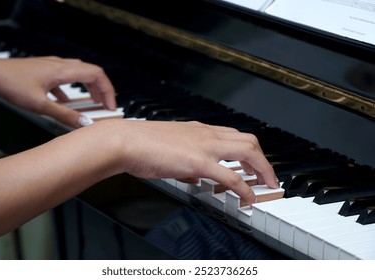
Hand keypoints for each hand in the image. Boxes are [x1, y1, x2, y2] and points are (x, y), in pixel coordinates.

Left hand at [0, 56, 115, 127]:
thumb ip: (64, 115)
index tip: (111, 106)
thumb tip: (84, 123)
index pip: (97, 75)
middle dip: (102, 90)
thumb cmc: (10, 83)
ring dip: (89, 89)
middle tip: (105, 106)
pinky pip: (66, 78)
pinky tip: (67, 102)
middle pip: (91, 73)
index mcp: (64, 71)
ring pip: (79, 75)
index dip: (108, 91)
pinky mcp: (44, 71)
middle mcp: (60, 65)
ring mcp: (52, 66)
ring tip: (92, 103)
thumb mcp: (40, 105)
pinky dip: (73, 90)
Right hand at [93, 120, 278, 204]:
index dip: (250, 150)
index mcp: (199, 129)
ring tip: (267, 184)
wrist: (127, 141)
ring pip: (248, 151)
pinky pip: (231, 176)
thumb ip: (186, 159)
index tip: (254, 162)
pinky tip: (249, 197)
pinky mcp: (199, 162)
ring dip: (262, 169)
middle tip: (267, 175)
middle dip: (263, 159)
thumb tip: (195, 176)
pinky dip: (245, 188)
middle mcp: (207, 134)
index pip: (234, 135)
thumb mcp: (170, 146)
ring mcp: (205, 146)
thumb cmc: (142, 143)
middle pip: (249, 140)